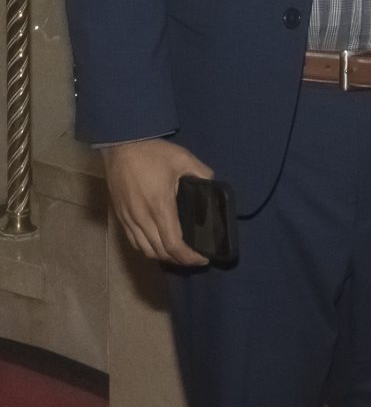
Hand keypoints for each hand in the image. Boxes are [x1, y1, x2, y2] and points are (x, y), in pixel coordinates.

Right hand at [102, 139, 214, 266]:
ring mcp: (129, 220)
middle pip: (160, 252)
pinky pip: (134, 242)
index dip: (188, 257)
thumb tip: (213, 184)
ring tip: (178, 253)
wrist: (121, 146)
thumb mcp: (183, 158)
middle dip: (179, 260)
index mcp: (160, 207)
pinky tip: (158, 243)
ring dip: (163, 256)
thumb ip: (201, 173)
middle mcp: (143, 219)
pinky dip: (148, 248)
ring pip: (146, 250)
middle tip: (194, 257)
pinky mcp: (121, 217)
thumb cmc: (152, 153)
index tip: (202, 259)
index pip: (174, 244)